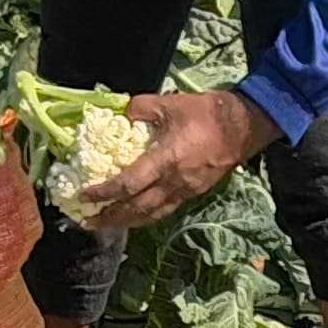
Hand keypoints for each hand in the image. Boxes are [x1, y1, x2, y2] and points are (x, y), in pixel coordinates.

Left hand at [72, 88, 278, 232]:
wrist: (243, 127)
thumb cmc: (206, 113)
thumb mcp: (168, 103)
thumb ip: (139, 108)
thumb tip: (121, 116)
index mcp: (165, 160)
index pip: (127, 184)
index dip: (104, 193)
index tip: (84, 196)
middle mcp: (173, 182)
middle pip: (136, 209)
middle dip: (110, 217)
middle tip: (87, 222)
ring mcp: (185, 191)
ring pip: (151, 215)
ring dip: (126, 222)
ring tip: (106, 225)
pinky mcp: (193, 193)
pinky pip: (165, 210)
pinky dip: (145, 216)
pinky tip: (135, 216)